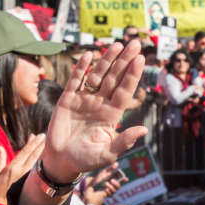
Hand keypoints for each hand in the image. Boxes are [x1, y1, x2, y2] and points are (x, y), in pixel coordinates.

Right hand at [0, 134, 45, 204]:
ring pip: (35, 161)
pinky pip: (35, 167)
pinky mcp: (28, 180)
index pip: (25, 152)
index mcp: (13, 168)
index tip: (38, 136)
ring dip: (40, 151)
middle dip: (39, 145)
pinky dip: (37, 159)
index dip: (32, 143)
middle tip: (45, 136)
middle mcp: (21, 171)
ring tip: (44, 143)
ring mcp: (26, 176)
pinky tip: (41, 156)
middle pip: (32, 155)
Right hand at [41, 40, 146, 180]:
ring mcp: (84, 99)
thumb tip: (143, 130)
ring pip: (97, 75)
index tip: (141, 59)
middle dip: (124, 61)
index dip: (132, 75)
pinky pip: (75, 81)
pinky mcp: (67, 100)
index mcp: (112, 114)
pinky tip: (89, 56)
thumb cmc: (86, 159)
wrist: (62, 161)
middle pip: (114, 78)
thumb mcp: (107, 153)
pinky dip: (81, 69)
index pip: (125, 91)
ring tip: (117, 45)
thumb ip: (123, 141)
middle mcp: (100, 103)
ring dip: (106, 60)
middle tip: (134, 43)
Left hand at [81, 163, 126, 204]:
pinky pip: (111, 194)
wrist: (91, 186)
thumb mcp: (104, 173)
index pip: (121, 180)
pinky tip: (105, 189)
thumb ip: (110, 168)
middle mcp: (113, 186)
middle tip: (111, 180)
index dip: (124, 179)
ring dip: (111, 187)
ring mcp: (111, 191)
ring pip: (115, 190)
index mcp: (113, 179)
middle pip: (119, 186)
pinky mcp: (108, 195)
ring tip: (106, 184)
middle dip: (116, 183)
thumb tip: (117, 163)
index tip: (126, 179)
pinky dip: (108, 191)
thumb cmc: (98, 179)